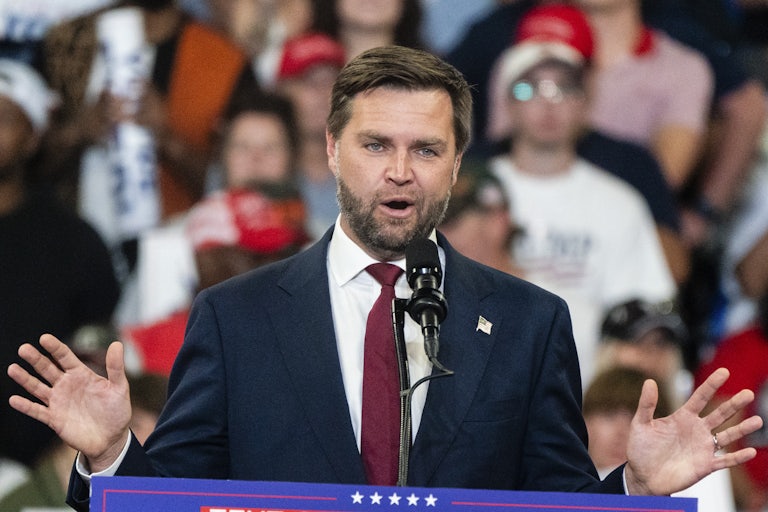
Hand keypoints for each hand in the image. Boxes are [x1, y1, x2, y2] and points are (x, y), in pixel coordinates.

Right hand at [7, 333, 131, 472]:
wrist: (111, 438)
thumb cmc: (117, 411)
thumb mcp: (119, 388)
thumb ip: (116, 367)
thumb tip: (117, 344)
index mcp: (81, 375)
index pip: (65, 357)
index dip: (55, 347)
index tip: (44, 338)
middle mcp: (66, 386)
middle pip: (47, 369)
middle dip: (36, 359)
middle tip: (23, 349)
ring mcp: (58, 402)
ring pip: (38, 388)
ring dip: (25, 379)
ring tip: (12, 369)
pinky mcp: (54, 419)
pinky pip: (37, 411)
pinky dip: (26, 406)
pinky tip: (14, 400)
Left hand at [624, 368, 762, 494]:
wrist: (643, 476)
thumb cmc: (641, 449)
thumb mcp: (641, 424)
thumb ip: (646, 404)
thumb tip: (649, 381)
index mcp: (682, 417)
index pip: (700, 397)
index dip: (711, 384)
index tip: (724, 372)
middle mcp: (697, 430)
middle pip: (719, 414)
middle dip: (733, 404)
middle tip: (748, 393)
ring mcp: (703, 447)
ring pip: (727, 436)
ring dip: (742, 429)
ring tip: (757, 420)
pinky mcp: (705, 466)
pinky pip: (725, 461)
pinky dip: (737, 457)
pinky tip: (751, 451)